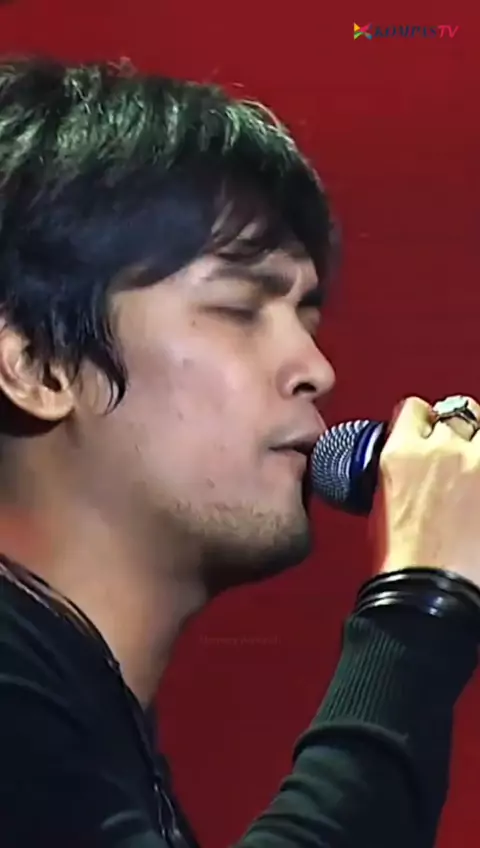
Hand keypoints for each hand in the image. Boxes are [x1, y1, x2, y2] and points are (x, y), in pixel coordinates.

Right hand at [371, 395, 479, 587]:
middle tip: (462, 450)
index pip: (415, 408)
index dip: (424, 421)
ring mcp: (477, 463)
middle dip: (460, 427)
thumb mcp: (384, 503)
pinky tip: (479, 489)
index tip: (429, 431)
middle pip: (459, 410)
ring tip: (476, 467)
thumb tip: (415, 463)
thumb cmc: (404, 561)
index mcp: (402, 454)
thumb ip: (402, 470)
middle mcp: (441, 450)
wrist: (432, 594)